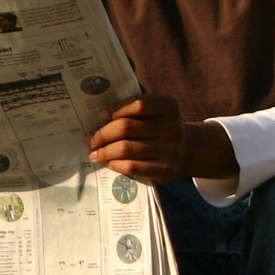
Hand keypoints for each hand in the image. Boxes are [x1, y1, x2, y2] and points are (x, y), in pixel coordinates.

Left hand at [88, 93, 235, 183]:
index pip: (139, 104)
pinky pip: (133, 167)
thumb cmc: (158, 126)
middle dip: (103, 134)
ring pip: (126, 148)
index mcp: (169, 106)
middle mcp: (173, 127)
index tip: (100, 115)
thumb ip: (134, 104)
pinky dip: (116, 164)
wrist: (184, 151)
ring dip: (104, 151)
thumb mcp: (155, 110)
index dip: (116, 108)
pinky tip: (109, 162)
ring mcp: (171, 150)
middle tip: (89, 139)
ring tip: (94, 153)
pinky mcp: (166, 170)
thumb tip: (99, 105)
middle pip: (127, 127)